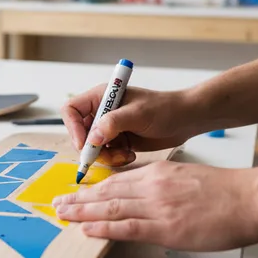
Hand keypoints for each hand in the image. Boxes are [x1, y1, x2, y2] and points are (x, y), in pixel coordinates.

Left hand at [53, 161, 257, 250]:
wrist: (252, 198)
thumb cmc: (227, 191)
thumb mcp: (187, 177)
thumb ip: (163, 183)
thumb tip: (144, 193)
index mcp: (158, 173)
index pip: (117, 181)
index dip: (92, 188)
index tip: (76, 192)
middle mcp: (152, 186)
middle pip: (106, 193)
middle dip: (78, 199)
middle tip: (56, 204)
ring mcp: (157, 207)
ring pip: (109, 208)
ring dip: (81, 212)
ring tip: (61, 215)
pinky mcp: (166, 228)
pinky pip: (126, 228)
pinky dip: (103, 229)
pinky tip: (86, 230)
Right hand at [61, 86, 199, 165]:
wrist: (185, 120)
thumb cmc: (165, 109)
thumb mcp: (138, 113)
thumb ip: (113, 123)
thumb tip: (92, 138)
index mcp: (101, 97)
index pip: (71, 110)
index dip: (73, 128)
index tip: (85, 144)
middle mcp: (101, 112)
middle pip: (79, 134)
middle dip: (92, 148)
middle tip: (107, 154)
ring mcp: (109, 128)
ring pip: (92, 148)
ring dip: (106, 156)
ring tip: (126, 154)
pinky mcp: (117, 141)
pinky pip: (105, 156)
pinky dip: (115, 159)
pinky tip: (131, 154)